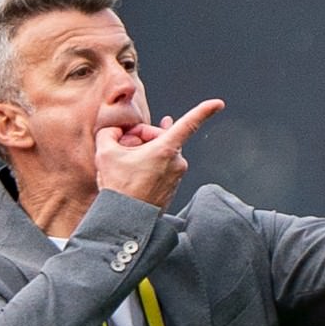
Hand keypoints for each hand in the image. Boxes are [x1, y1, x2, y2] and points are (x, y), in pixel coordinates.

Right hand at [94, 99, 225, 209]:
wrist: (127, 222)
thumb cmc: (120, 189)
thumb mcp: (106, 153)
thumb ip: (110, 133)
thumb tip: (115, 131)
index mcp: (166, 149)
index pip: (190, 124)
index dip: (204, 110)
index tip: (218, 104)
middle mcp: (177, 162)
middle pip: (162, 137)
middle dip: (142, 136)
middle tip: (122, 144)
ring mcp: (176, 176)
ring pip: (160, 153)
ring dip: (143, 152)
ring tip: (124, 162)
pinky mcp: (172, 187)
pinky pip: (161, 167)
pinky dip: (148, 165)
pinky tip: (132, 172)